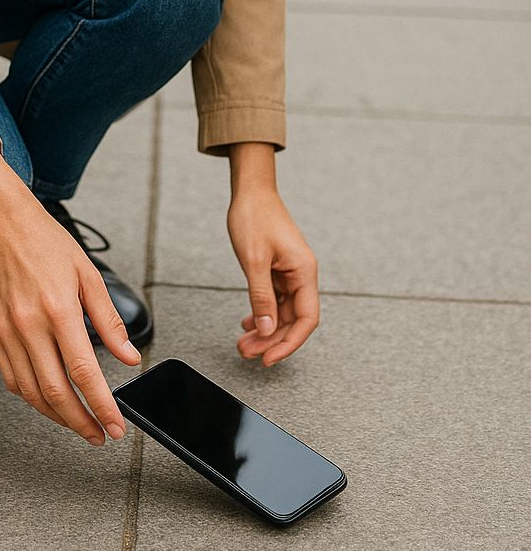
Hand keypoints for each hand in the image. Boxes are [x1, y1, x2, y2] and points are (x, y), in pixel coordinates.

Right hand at [0, 143, 141, 444]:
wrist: (1, 227)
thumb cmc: (46, 245)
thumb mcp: (88, 276)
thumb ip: (109, 321)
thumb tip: (130, 357)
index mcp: (58, 309)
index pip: (83, 372)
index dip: (101, 405)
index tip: (115, 426)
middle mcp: (29, 325)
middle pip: (56, 392)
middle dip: (81, 422)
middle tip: (100, 435)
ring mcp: (7, 333)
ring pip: (31, 393)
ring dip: (56, 416)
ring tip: (78, 424)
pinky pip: (12, 379)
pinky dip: (32, 397)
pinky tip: (49, 399)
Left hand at [226, 184, 319, 366]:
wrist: (251, 191)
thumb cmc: (254, 217)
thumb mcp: (253, 260)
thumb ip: (261, 297)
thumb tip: (267, 329)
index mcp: (304, 272)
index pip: (306, 319)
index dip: (290, 343)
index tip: (269, 358)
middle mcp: (302, 275)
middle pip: (293, 320)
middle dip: (271, 340)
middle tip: (247, 353)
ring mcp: (290, 273)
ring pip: (282, 312)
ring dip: (264, 330)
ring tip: (243, 343)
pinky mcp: (278, 270)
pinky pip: (274, 300)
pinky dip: (262, 314)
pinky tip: (248, 324)